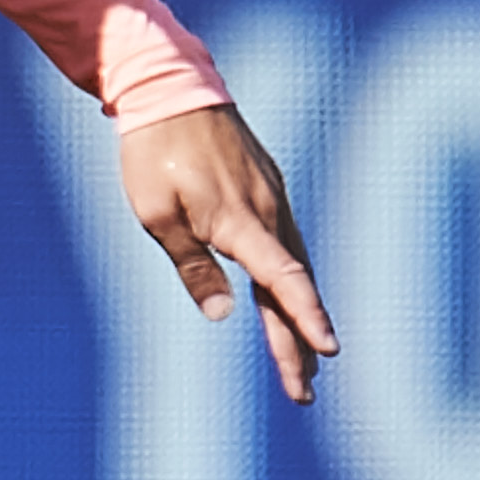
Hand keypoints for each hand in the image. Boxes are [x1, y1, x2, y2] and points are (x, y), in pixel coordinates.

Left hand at [121, 103, 337, 405]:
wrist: (169, 87)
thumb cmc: (153, 152)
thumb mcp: (157, 215)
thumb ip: (194, 266)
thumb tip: (224, 315)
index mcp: (238, 220)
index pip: (281, 279)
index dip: (304, 317)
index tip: (327, 350)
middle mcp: (266, 210)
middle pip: (292, 285)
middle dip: (299, 342)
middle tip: (304, 392)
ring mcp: (272, 196)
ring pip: (294, 265)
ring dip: (298, 314)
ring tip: (307, 359)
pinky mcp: (267, 186)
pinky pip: (287, 242)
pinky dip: (292, 278)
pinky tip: (290, 299)